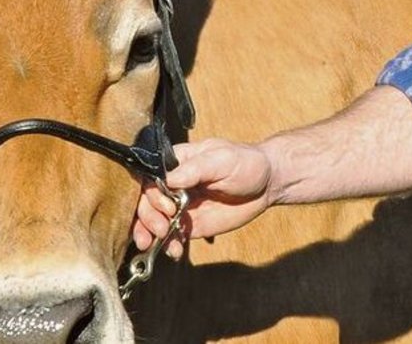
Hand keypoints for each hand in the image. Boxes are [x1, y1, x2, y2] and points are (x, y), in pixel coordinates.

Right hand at [132, 138, 273, 260]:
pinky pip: (171, 236)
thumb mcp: (222, 160)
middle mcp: (173, 184)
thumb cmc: (246, 163)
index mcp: (176, 162)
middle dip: (148, 217)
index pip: (149, 176)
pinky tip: (175, 251)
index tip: (167, 206)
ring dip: (149, 233)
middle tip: (162, 229)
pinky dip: (168, 245)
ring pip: (153, 220)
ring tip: (157, 244)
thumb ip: (196, 169)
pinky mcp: (189, 224)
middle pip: (145, 201)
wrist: (266, 185)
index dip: (150, 193)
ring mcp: (179, 206)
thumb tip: (169, 179)